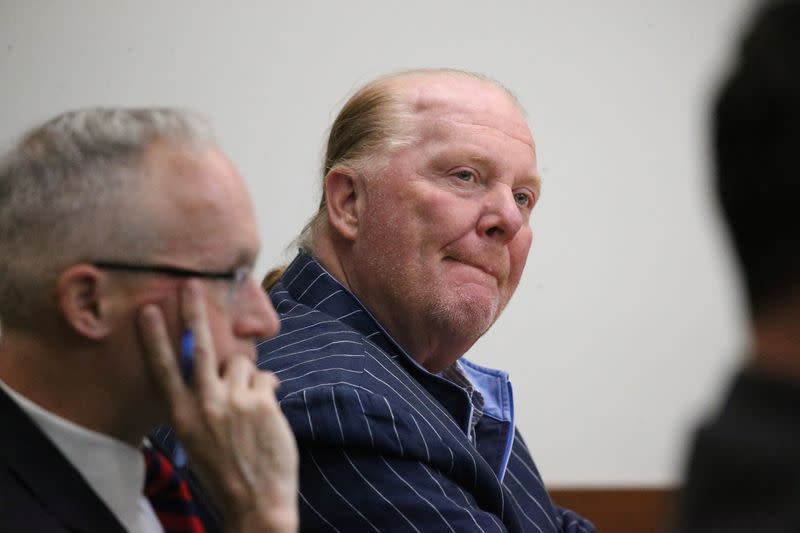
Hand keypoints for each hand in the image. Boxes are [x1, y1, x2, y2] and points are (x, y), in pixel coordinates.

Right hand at [138, 280, 297, 532]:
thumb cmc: (225, 473)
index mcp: (181, 417)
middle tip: (192, 284)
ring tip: (250, 405)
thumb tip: (218, 372)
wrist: (257, 502)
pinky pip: (266, 378)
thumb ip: (202, 405)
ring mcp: (233, 401)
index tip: (148, 311)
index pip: (163, 370)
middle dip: (195, 312)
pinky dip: (268, 389)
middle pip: (199, 348)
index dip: (154, 339)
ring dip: (247, 376)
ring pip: (241, 363)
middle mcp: (204, 404)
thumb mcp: (198, 440)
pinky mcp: (261, 401)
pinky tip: (268, 411)